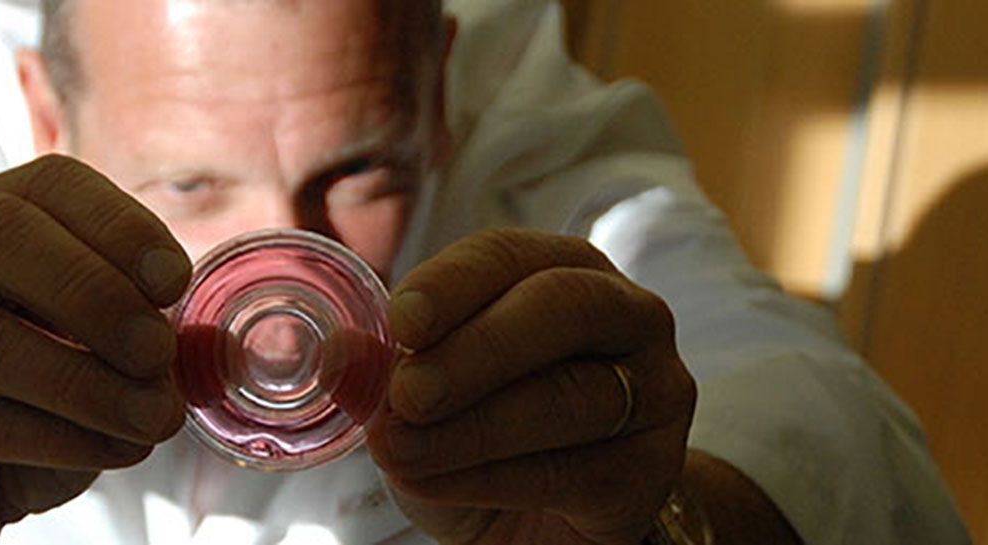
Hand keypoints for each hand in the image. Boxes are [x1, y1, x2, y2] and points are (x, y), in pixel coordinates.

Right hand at [0, 155, 190, 543]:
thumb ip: (135, 340)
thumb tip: (211, 340)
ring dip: (86, 382)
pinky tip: (109, 452)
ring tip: (152, 420)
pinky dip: (54, 436)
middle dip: (95, 292)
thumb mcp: (81, 362)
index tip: (175, 282)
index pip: (45, 184)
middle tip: (157, 353)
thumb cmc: (8, 411)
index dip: (118, 224)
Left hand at [366, 229, 696, 543]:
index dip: (451, 283)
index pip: (509, 255)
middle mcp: (625, 317)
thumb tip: (334, 352)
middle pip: (561, 307)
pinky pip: (574, 469)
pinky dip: (492, 479)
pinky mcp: (651, 470)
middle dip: (474, 349)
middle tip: (406, 393)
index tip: (399, 322)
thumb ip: (382, 371)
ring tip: (400, 451)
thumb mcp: (418, 400)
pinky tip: (438, 485)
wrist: (537, 527)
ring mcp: (653, 392)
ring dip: (471, 428)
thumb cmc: (479, 440)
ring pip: (570, 396)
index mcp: (562, 271)